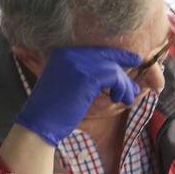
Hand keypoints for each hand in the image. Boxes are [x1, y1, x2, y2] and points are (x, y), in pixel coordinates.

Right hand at [13, 46, 142, 146]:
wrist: (39, 123)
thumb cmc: (52, 111)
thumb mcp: (64, 84)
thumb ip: (82, 74)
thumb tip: (109, 74)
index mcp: (63, 53)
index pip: (96, 50)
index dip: (117, 55)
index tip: (132, 60)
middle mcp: (70, 54)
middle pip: (107, 56)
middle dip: (126, 66)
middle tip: (135, 81)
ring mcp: (79, 64)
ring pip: (114, 69)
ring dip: (125, 85)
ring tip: (127, 98)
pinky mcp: (88, 77)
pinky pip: (115, 78)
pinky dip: (122, 89)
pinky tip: (119, 100)